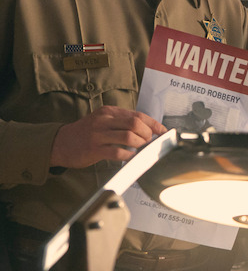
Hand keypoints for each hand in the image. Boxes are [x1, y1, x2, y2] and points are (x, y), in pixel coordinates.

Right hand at [49, 106, 167, 168]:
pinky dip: (129, 156)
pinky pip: (118, 152)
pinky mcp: (94, 149)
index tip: (163, 132)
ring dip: (140, 145)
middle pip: (135, 124)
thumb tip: (149, 129)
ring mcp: (98, 134)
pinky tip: (131, 158)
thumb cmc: (86, 133)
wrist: (60, 143)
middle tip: (149, 142)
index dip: (154, 124)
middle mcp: (103, 120)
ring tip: (141, 150)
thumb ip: (123, 122)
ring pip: (129, 137)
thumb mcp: (104, 121)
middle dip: (148, 134)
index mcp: (109, 112)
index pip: (138, 115)